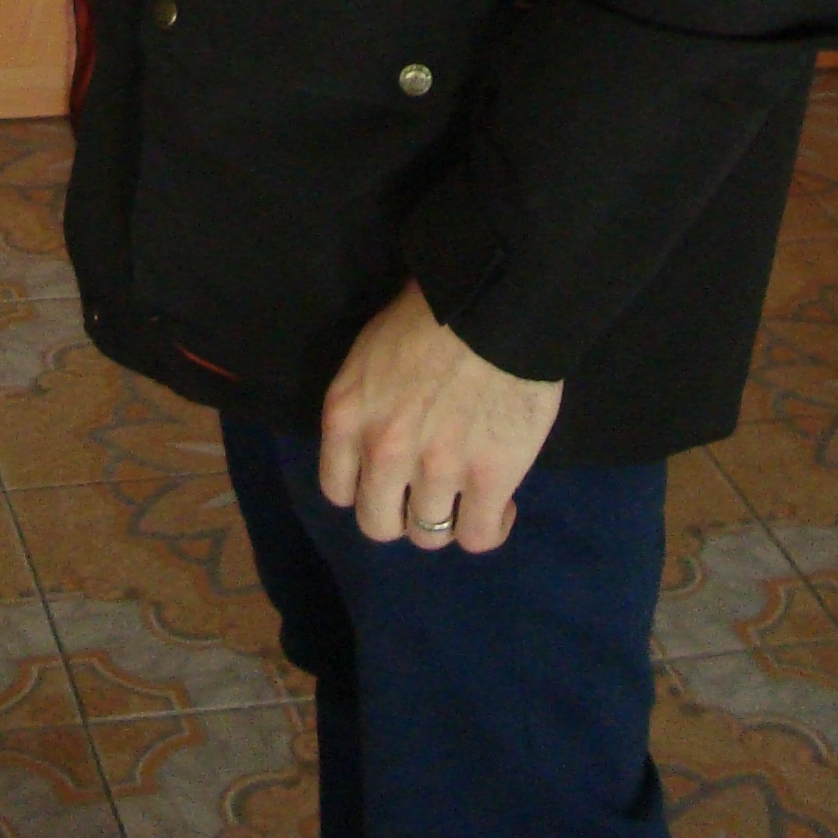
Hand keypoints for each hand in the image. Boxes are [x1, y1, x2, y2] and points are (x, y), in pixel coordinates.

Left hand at [318, 283, 561, 554]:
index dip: (365, 489)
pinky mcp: (490, 479)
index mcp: (346, 415)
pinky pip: (478, 537)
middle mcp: (383, 451)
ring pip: (429, 535)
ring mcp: (437, 470)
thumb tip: (380, 435)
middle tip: (425, 493)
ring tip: (468, 495)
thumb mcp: (370, 353)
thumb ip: (367, 405)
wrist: (493, 300)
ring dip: (447, 518)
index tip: (387, 480)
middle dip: (401, 514)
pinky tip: (500, 505)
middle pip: (378, 524)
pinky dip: (489, 527)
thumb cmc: (430, 311)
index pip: (337, 489)